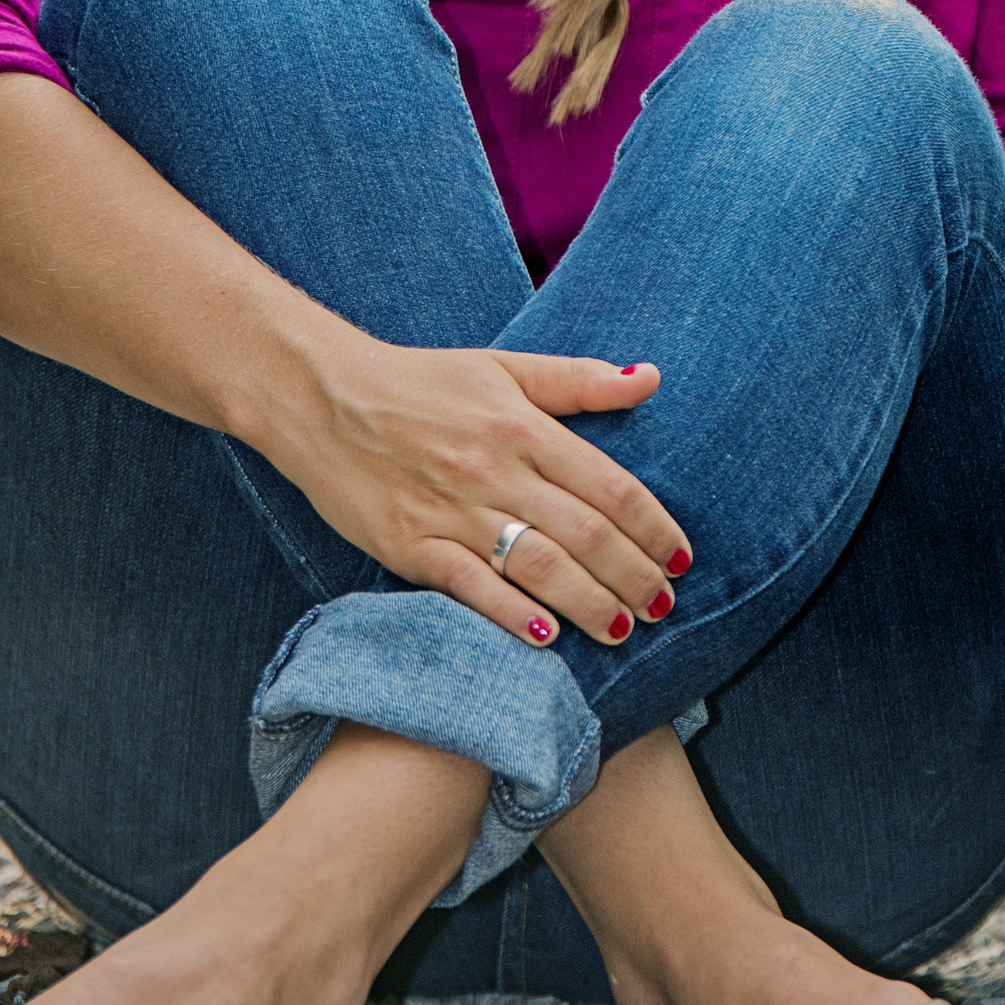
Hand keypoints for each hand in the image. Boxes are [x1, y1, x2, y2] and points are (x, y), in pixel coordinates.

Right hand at [277, 334, 689, 646]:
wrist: (323, 395)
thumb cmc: (422, 382)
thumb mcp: (504, 367)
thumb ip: (578, 381)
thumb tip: (650, 378)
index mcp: (525, 426)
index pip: (611, 486)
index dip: (654, 527)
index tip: (681, 557)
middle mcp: (495, 470)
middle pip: (584, 533)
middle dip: (633, 574)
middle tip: (663, 605)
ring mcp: (451, 510)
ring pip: (537, 565)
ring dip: (588, 601)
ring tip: (621, 628)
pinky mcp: (408, 544)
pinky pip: (468, 585)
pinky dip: (509, 613)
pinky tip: (544, 637)